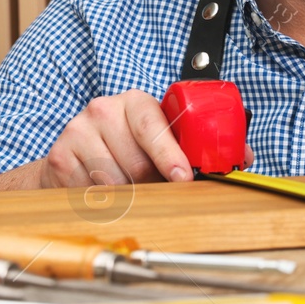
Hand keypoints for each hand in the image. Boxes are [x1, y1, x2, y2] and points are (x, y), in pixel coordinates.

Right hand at [0, 90, 256, 193]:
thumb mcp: (161, 139)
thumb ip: (199, 146)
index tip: (182, 177)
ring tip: (127, 189)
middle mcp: (103, 110)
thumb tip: (244, 157)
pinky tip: (101, 191)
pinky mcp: (60, 158)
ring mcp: (77, 132)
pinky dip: (101, 201)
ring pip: (114, 182)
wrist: (71, 156)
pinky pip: (89, 193)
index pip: (153, 124)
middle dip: (151, 184)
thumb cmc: (127, 148)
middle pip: (136, 162)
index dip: (170, 153)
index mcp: (135, 102)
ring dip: (127, 195)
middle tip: (155, 190)